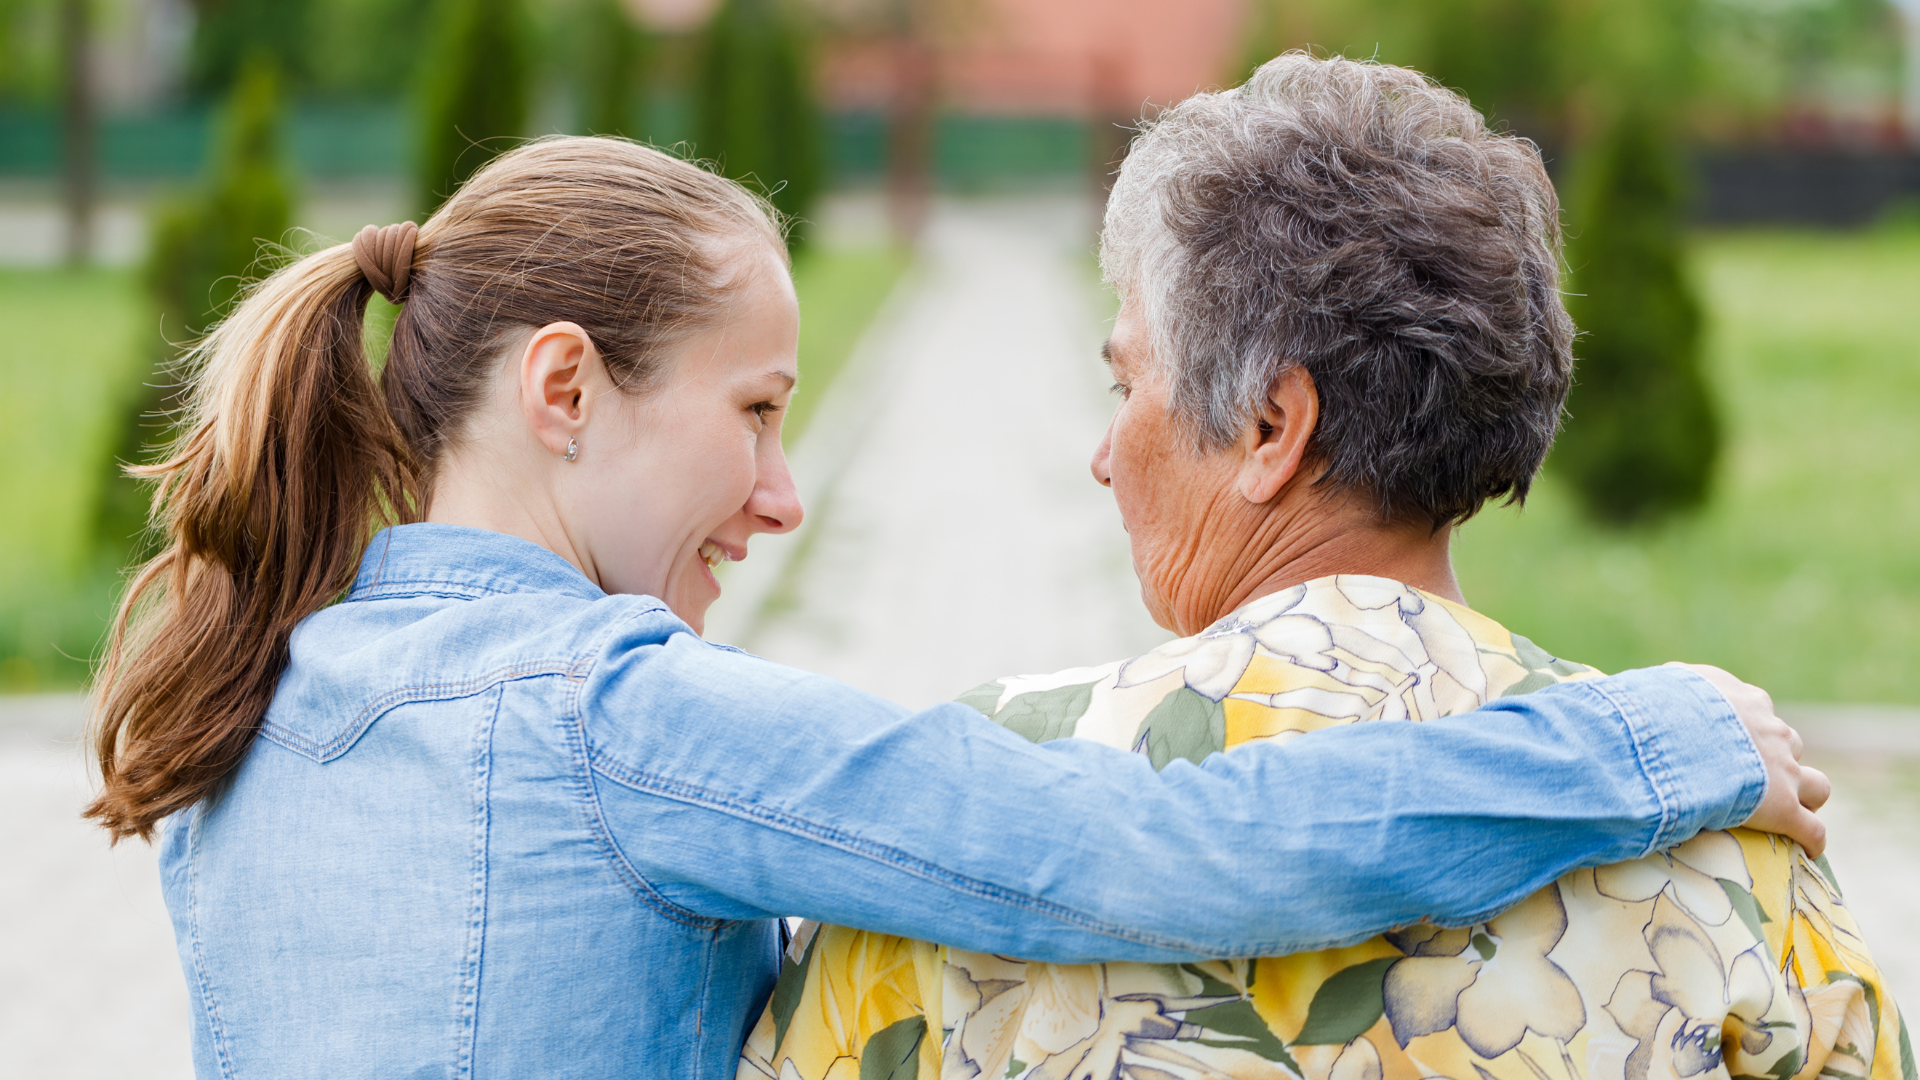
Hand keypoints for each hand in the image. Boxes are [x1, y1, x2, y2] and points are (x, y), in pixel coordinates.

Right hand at [1672, 663, 1831, 855]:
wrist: (1676, 739)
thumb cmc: (1659, 709)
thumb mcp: (1659, 684)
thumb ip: (1662, 685)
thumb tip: (1626, 683)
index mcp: (1743, 700)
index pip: (1756, 708)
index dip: (1746, 726)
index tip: (1729, 739)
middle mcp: (1770, 731)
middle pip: (1788, 744)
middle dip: (1776, 759)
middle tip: (1751, 776)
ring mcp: (1782, 770)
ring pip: (1815, 784)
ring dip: (1805, 795)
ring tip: (1791, 810)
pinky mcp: (1783, 807)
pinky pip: (1810, 829)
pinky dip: (1810, 838)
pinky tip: (1805, 849)